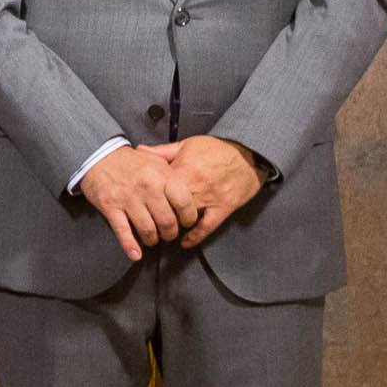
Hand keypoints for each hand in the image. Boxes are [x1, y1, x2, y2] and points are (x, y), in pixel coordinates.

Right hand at [77, 143, 188, 261]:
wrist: (99, 156)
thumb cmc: (130, 161)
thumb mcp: (157, 160)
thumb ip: (173, 176)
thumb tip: (190, 195)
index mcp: (162, 175)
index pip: (184, 203)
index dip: (189, 218)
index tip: (187, 222)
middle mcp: (147, 187)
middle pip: (167, 221)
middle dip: (171, 233)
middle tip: (170, 234)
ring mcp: (128, 198)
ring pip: (148, 229)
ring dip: (153, 240)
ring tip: (153, 239)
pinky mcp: (111, 206)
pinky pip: (123, 231)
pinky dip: (130, 246)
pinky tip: (136, 254)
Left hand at [146, 135, 263, 247]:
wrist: (247, 153)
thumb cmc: (216, 148)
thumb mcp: (186, 145)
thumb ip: (161, 151)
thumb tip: (139, 150)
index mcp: (182, 171)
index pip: (158, 190)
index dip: (148, 198)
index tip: (141, 204)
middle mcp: (195, 187)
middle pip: (170, 207)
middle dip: (159, 214)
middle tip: (151, 220)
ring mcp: (209, 199)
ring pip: (186, 218)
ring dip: (175, 225)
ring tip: (165, 230)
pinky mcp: (223, 207)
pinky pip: (207, 227)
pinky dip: (195, 237)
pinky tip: (186, 242)